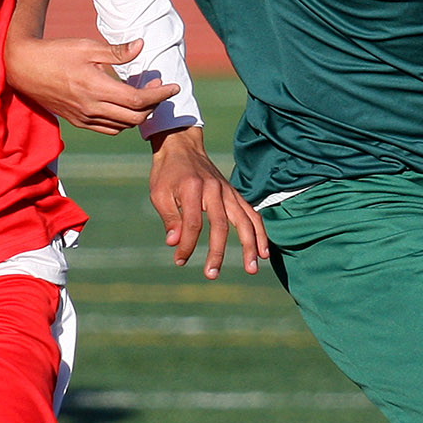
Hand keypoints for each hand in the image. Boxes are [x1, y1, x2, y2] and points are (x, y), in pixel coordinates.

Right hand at [5, 35, 178, 133]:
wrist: (24, 68)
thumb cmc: (56, 52)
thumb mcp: (87, 47)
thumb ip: (116, 51)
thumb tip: (141, 46)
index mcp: (96, 88)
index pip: (138, 100)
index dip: (160, 94)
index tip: (173, 86)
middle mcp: (91, 108)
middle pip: (136, 117)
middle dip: (153, 103)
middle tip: (157, 85)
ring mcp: (84, 118)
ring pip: (124, 125)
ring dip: (139, 113)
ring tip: (143, 93)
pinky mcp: (78, 122)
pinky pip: (109, 129)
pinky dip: (123, 121)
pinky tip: (125, 105)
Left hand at [148, 125, 269, 277]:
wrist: (182, 147)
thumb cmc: (167, 173)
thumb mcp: (159, 193)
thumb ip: (169, 218)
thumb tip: (174, 243)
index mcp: (193, 188)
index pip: (193, 223)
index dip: (187, 245)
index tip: (179, 260)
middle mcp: (215, 189)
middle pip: (220, 225)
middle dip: (217, 252)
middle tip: (211, 274)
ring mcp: (228, 192)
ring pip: (244, 221)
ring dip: (250, 246)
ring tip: (251, 269)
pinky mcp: (235, 195)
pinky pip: (252, 214)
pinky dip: (260, 233)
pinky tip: (263, 253)